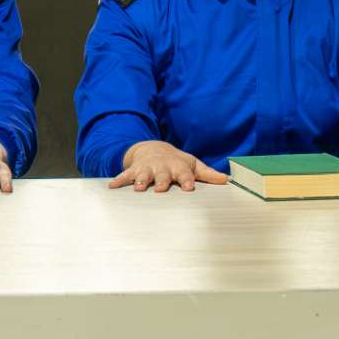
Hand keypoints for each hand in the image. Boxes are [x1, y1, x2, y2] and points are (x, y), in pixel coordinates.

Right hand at [110, 140, 227, 193]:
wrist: (154, 149)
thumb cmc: (176, 162)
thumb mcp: (193, 165)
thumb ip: (208, 174)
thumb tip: (227, 180)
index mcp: (178, 167)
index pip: (184, 175)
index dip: (187, 181)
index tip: (189, 188)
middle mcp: (163, 168)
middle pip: (163, 175)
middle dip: (162, 181)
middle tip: (161, 189)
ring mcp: (147, 169)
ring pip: (144, 176)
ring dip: (142, 181)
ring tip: (139, 189)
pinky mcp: (134, 170)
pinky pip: (125, 176)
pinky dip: (118, 181)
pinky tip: (111, 187)